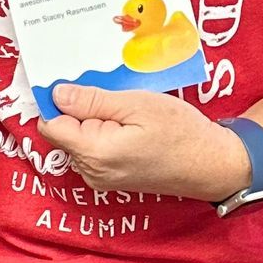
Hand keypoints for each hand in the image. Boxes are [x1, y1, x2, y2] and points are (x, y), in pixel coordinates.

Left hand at [37, 86, 253, 199]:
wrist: (211, 164)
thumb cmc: (181, 132)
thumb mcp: (137, 104)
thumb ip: (92, 100)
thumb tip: (56, 94)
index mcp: (93, 153)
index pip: (51, 124)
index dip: (59, 102)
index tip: (79, 84)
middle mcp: (90, 172)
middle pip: (63, 132)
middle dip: (80, 110)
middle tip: (114, 96)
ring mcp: (100, 178)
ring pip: (78, 139)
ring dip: (94, 121)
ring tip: (127, 111)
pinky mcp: (110, 179)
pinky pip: (93, 149)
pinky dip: (104, 133)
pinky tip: (130, 125)